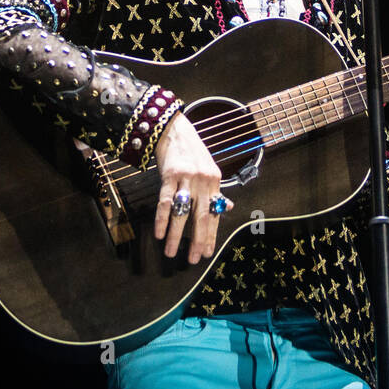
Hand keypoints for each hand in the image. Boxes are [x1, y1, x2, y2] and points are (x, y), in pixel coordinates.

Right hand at [152, 112, 233, 263]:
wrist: (174, 130)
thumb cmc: (191, 152)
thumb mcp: (209, 169)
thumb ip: (217, 190)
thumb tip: (229, 207)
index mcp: (215, 181)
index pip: (215, 214)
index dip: (212, 235)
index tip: (208, 253)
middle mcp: (204, 181)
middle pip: (202, 217)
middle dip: (198, 240)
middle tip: (194, 259)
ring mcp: (187, 178)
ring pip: (182, 213)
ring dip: (176, 235)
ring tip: (171, 252)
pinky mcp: (170, 174)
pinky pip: (166, 202)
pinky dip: (162, 220)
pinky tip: (160, 233)